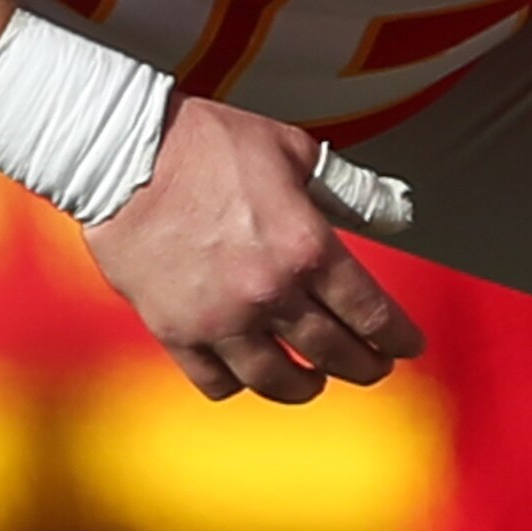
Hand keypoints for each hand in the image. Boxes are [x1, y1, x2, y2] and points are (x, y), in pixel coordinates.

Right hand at [83, 94, 422, 404]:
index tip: (409, 345)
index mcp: (306, 248)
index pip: (372, 313)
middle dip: (366, 366)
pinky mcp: (176, 332)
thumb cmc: (207, 144)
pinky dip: (240, 382)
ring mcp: (220, 320)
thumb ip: (349, 189)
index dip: (399, 337)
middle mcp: (269, 294)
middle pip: (335, 354)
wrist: (122, 155)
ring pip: (279, 382)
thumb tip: (397, 214)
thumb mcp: (293, 150)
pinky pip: (218, 381)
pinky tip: (250, 371)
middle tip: (375, 366)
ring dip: (307, 386)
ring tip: (315, 381)